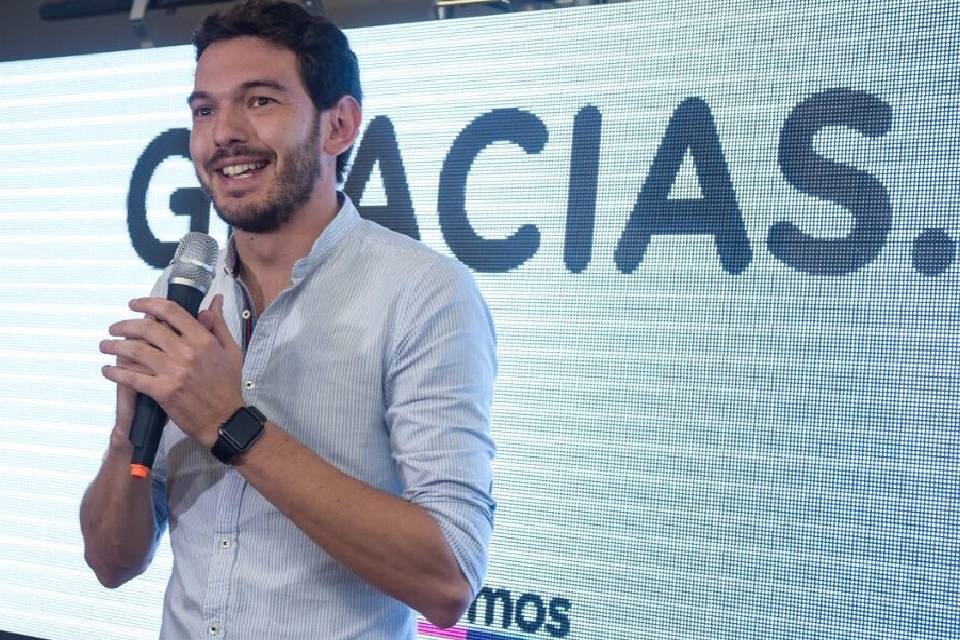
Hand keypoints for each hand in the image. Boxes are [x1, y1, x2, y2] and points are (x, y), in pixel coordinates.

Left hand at [100, 294, 244, 448]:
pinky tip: (107, 370)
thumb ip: (218, 324)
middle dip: (125, 325)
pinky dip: (116, 372)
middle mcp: (186, 351)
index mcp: (202, 339)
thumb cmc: (228, 385)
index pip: (170, 312)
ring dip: (115, 346)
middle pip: (147, 329)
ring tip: (105, 345)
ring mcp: (173, 371)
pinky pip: (132, 378)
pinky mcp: (163, 391)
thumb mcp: (230, 350)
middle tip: (115, 328)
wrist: (225, 419)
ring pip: (135, 350)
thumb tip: (215, 301)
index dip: (148, 304)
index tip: (135, 305)